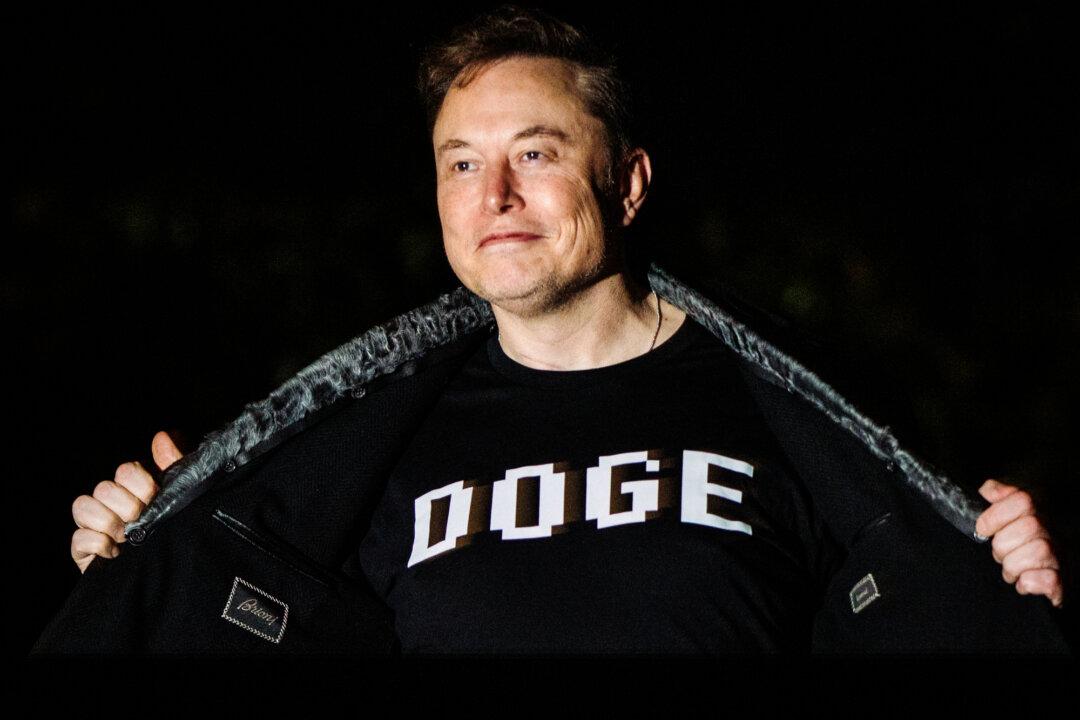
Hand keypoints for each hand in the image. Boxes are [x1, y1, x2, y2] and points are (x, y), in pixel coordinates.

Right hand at [70, 431, 181, 572]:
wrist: (173, 575)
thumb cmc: (176, 532)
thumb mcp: (182, 498)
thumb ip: (175, 466)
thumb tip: (163, 437)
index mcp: (134, 488)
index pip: (125, 470)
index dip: (140, 482)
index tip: (154, 497)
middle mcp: (111, 503)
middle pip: (104, 487)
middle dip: (127, 505)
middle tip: (142, 520)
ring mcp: (94, 526)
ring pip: (83, 506)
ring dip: (109, 522)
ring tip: (127, 537)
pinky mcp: (83, 552)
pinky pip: (78, 539)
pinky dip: (98, 544)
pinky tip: (115, 553)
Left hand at [975, 478, 1063, 608]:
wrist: (1046, 556)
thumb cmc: (1016, 530)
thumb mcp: (1005, 504)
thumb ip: (996, 492)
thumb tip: (989, 491)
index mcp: (1039, 505)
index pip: (1022, 501)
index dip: (996, 516)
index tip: (983, 529)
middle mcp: (1054, 527)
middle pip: (1029, 528)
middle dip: (1003, 545)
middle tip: (1000, 552)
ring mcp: (1062, 552)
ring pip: (1039, 552)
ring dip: (1013, 566)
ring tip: (1011, 568)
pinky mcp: (1063, 579)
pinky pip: (1050, 580)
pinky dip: (1030, 583)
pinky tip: (1024, 581)